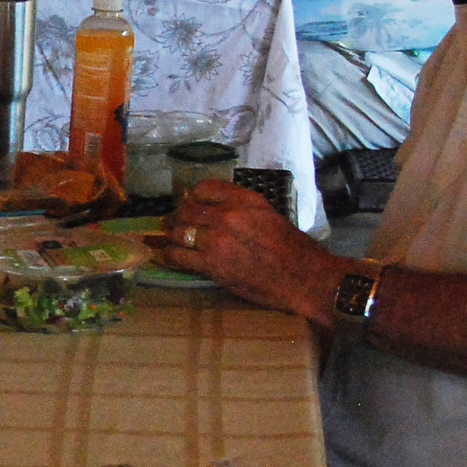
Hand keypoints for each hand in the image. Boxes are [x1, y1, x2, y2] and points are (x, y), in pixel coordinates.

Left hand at [161, 181, 333, 316]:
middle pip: (187, 210)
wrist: (303, 277)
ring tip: (165, 239)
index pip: (205, 188)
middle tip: (170, 223)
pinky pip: (178, 256)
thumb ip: (243, 209)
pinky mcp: (211, 263)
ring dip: (170, 236)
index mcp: (244, 199)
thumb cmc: (294, 249)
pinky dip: (168, 256)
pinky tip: (164, 256)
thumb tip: (220, 212)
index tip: (189, 204)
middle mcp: (227, 214)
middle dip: (177, 217)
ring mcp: (217, 239)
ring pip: (180, 232)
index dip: (193, 197)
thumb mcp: (269, 215)